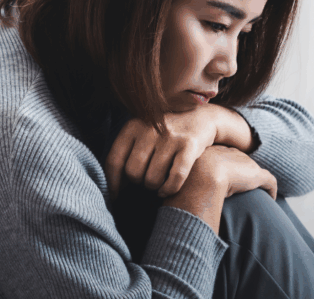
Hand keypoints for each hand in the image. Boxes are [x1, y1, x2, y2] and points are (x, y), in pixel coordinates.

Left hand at [104, 106, 219, 200]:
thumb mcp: (142, 134)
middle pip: (133, 173)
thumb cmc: (164, 134)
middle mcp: (149, 129)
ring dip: (155, 187)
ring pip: (152, 179)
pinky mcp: (189, 145)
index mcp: (133, 126)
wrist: (200, 117)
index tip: (115, 196)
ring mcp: (170, 137)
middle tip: (147, 179)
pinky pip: (175, 178)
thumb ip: (127, 153)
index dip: (113, 183)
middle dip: (139, 183)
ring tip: (159, 181)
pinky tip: (168, 189)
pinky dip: (170, 189)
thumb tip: (112, 186)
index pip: (114, 160)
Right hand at [162, 145, 276, 232]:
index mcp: (215, 151)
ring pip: (255, 171)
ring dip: (257, 182)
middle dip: (242, 170)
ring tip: (259, 192)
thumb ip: (175, 178)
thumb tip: (162, 190)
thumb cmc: (186, 177)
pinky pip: (269, 182)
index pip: (223, 156)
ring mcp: (245, 165)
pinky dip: (270, 189)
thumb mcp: (177, 174)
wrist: (201, 175)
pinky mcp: (256, 176)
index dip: (225, 165)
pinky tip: (271, 197)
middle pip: (240, 161)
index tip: (225, 174)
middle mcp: (232, 154)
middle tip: (243, 183)